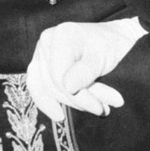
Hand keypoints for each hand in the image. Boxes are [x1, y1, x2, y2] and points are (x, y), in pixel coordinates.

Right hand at [27, 18, 146, 120]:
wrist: (111, 38)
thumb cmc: (109, 46)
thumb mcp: (103, 58)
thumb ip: (86, 72)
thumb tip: (67, 87)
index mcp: (62, 35)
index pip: (60, 76)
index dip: (78, 96)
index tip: (100, 108)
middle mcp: (47, 42)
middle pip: (53, 84)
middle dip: (79, 100)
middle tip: (103, 109)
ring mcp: (41, 52)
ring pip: (47, 88)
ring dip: (71, 102)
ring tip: (96, 108)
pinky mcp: (41, 64)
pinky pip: (38, 87)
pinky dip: (49, 102)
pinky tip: (59, 115)